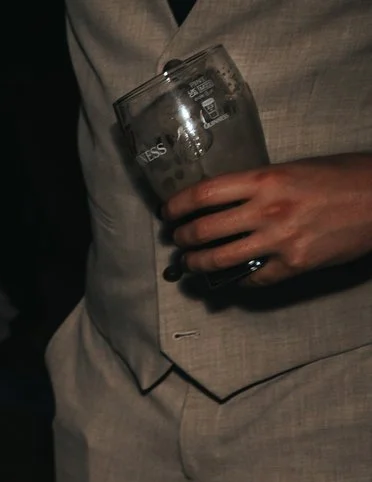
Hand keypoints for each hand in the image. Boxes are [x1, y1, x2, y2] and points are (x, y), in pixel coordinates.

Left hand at [166, 155, 371, 285]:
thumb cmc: (346, 177)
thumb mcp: (297, 169)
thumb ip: (259, 184)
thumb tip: (225, 199)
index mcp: (265, 180)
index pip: (203, 195)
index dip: (176, 207)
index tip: (169, 213)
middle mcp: (268, 210)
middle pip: (202, 231)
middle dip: (181, 239)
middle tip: (178, 240)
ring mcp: (279, 240)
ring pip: (218, 260)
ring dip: (197, 264)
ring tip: (191, 263)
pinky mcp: (293, 264)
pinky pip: (250, 279)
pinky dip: (235, 280)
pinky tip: (231, 277)